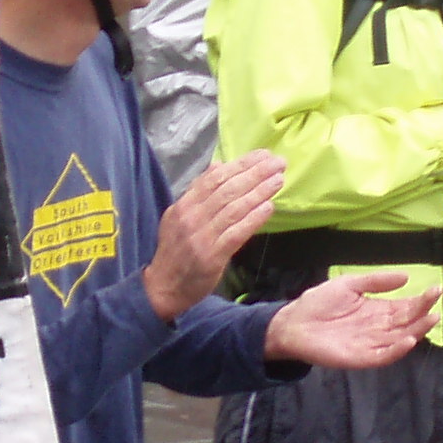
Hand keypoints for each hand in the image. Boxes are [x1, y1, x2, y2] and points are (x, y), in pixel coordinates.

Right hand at [144, 151, 283, 321]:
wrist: (163, 287)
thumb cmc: (176, 251)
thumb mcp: (179, 216)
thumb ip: (199, 192)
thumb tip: (218, 165)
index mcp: (184, 205)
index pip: (215, 177)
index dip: (240, 164)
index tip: (263, 155)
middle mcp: (191, 217)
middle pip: (227, 189)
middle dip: (255, 173)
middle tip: (279, 162)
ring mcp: (201, 236)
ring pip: (234, 208)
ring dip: (259, 192)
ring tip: (278, 180)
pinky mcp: (212, 256)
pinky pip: (236, 233)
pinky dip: (254, 219)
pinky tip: (269, 207)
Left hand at [262, 269, 433, 369]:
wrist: (293, 323)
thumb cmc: (319, 303)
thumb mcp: (349, 285)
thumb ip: (376, 282)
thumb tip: (406, 276)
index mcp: (378, 310)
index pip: (405, 307)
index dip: (421, 300)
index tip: (436, 289)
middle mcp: (378, 328)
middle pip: (407, 323)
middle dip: (423, 313)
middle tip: (436, 303)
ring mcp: (370, 344)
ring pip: (399, 339)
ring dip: (416, 331)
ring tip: (430, 319)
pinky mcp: (360, 358)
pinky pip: (383, 356)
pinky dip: (397, 350)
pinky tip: (408, 340)